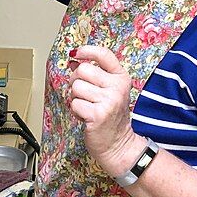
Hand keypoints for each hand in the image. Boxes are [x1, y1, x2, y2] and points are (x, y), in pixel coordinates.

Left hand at [68, 45, 144, 176]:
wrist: (118, 144)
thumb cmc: (110, 116)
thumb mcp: (109, 91)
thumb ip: (94, 74)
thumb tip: (74, 59)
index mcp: (121, 78)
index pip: (104, 54)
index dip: (87, 51)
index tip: (76, 54)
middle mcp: (117, 87)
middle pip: (83, 70)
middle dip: (75, 80)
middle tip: (82, 93)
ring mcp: (109, 101)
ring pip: (76, 87)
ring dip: (75, 98)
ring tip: (86, 107)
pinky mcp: (98, 114)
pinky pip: (74, 103)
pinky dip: (75, 111)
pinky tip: (85, 116)